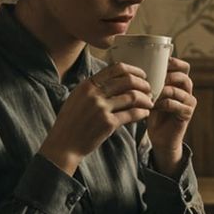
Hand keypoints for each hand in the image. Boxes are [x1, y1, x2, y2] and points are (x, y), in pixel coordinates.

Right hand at [38, 64, 152, 175]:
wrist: (64, 144)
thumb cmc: (71, 122)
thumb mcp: (77, 98)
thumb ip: (93, 88)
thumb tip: (115, 79)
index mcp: (87, 85)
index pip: (116, 69)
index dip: (133, 70)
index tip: (142, 75)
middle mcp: (94, 94)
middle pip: (127, 81)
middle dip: (143, 84)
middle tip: (149, 90)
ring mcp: (101, 108)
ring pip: (132, 97)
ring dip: (145, 99)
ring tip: (149, 103)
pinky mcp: (108, 123)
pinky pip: (132, 114)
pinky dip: (142, 113)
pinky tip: (144, 114)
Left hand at [146, 56, 196, 176]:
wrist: (161, 138)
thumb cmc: (154, 114)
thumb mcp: (151, 95)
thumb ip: (151, 82)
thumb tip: (135, 66)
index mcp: (180, 83)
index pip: (183, 67)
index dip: (174, 62)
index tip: (159, 62)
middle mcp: (187, 91)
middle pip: (183, 76)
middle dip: (167, 76)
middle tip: (152, 80)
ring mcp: (189, 102)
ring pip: (177, 90)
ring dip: (161, 91)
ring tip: (150, 95)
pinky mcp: (187, 114)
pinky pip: (176, 104)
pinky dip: (163, 104)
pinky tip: (153, 107)